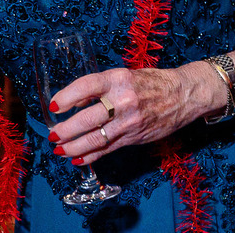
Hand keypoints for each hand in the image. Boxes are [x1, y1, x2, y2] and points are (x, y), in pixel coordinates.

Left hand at [46, 66, 203, 165]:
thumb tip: (74, 100)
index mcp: (118, 79)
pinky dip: (90, 156)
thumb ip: (99, 88)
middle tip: (52, 134)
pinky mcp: (134, 138)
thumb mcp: (123, 76)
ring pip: (96, 138)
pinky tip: (76, 159)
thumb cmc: (150, 82)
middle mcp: (123, 101)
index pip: (86, 87)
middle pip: (88, 118)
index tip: (53, 106)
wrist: (183, 95)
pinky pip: (108, 149)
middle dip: (66, 129)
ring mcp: (129, 122)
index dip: (66, 97)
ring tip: (59, 149)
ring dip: (74, 147)